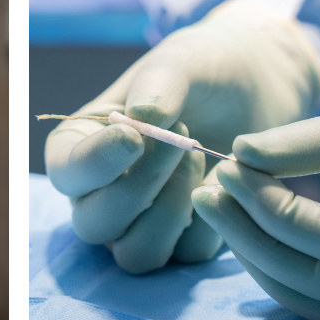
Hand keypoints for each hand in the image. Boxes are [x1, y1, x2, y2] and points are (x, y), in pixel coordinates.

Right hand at [43, 1, 319, 273]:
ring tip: (199, 156)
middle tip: (182, 138)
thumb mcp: (181, 64)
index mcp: (78, 146)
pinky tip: (222, 178)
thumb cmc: (202, 70)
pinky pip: (188, 255)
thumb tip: (141, 120)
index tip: (133, 136)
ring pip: (137, 254)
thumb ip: (158, 86)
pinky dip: (210, 220)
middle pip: (95, 224)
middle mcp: (99, 195)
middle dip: (139, 186)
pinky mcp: (182, 243)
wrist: (255, 89)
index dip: (94, 163)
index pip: (65, 172)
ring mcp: (138, 225)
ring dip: (172, 210)